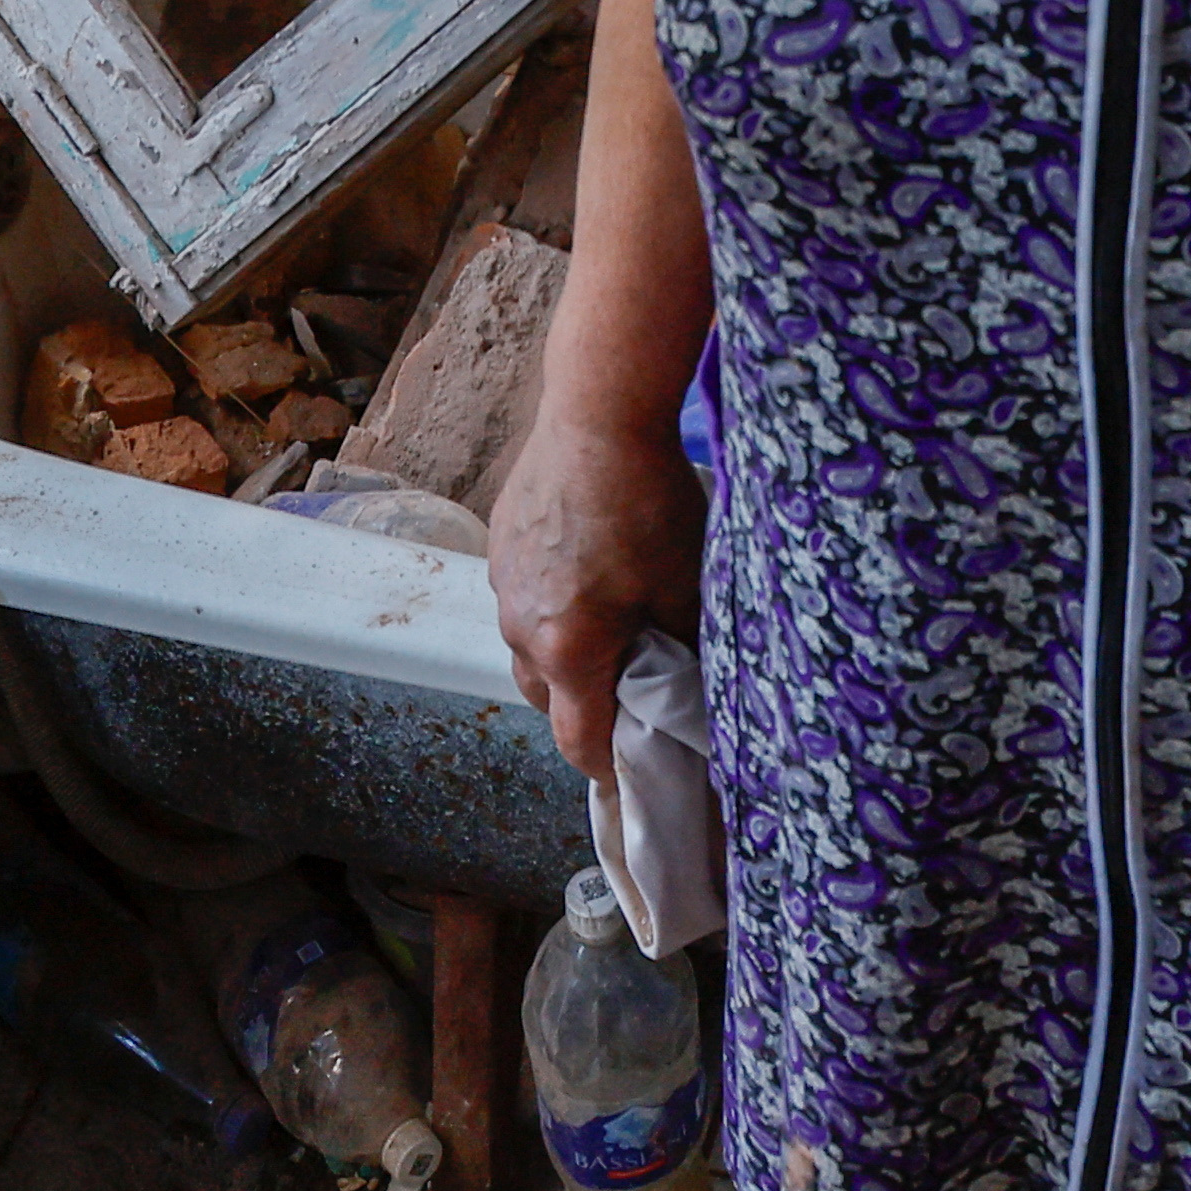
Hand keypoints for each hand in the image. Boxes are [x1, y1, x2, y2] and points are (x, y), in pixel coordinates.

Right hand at [488, 399, 700, 782]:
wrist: (598, 413)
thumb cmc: (647, 502)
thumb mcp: (682, 587)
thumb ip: (681, 652)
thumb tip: (690, 693)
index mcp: (566, 650)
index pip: (579, 742)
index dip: (610, 767)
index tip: (636, 776)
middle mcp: (521, 627)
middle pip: (547, 699)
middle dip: (586, 710)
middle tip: (633, 694)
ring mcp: (503, 584)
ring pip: (531, 648)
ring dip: (564, 655)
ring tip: (611, 624)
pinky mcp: (500, 544)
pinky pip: (522, 599)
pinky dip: (551, 606)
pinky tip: (588, 571)